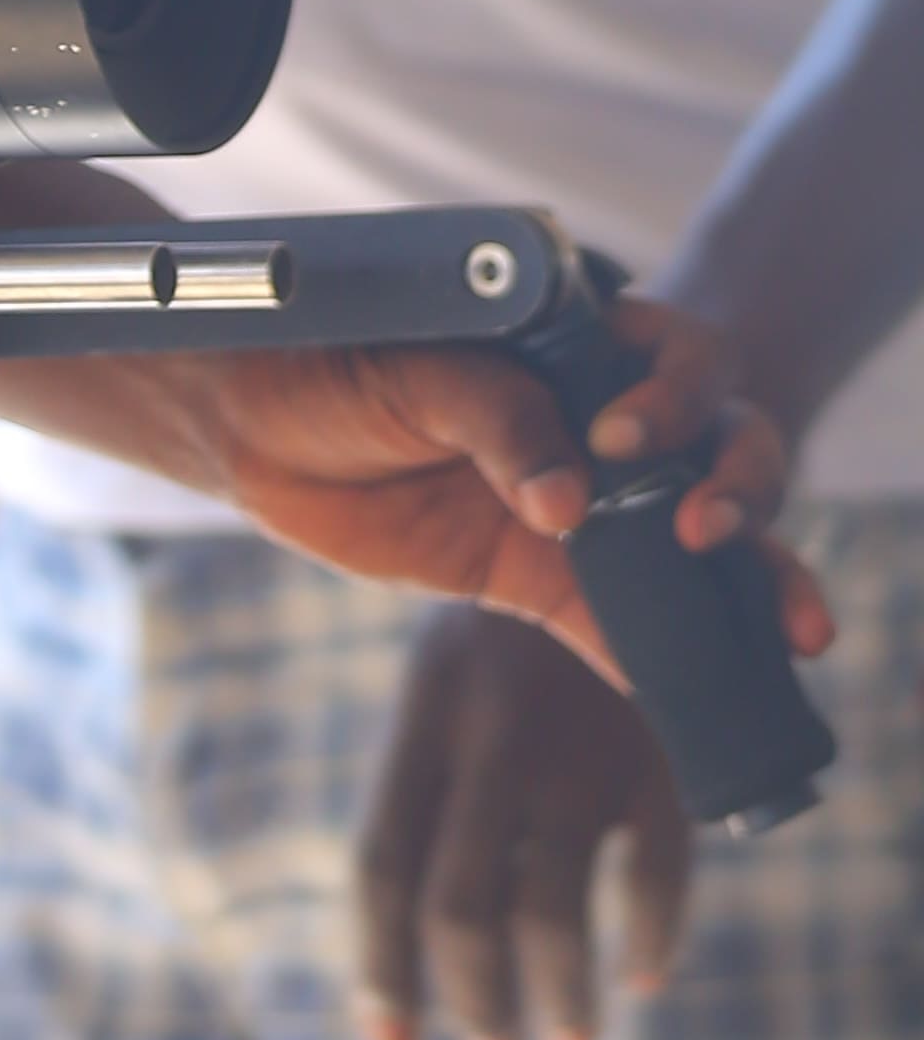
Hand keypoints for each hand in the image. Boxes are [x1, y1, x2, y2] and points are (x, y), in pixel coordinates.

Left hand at [177, 323, 827, 695]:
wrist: (249, 419)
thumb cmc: (330, 355)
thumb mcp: (413, 365)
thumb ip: (497, 418)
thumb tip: (566, 508)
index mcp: (578, 343)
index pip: (682, 358)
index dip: (679, 397)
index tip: (621, 438)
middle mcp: (595, 422)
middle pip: (718, 451)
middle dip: (747, 491)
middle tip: (709, 531)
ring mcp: (575, 503)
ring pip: (690, 547)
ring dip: (750, 584)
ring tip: (790, 634)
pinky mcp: (534, 575)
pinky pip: (613, 623)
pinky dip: (653, 658)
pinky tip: (689, 697)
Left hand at [353, 607, 693, 1039]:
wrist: (614, 516)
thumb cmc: (509, 630)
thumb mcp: (450, 686)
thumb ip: (437, 792)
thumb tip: (411, 938)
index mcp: (424, 722)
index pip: (383, 865)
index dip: (381, 965)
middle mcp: (492, 740)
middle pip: (460, 903)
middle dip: (474, 995)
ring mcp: (576, 747)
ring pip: (551, 908)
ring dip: (559, 991)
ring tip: (569, 1031)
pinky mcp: (658, 752)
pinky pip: (656, 874)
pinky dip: (652, 935)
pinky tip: (643, 969)